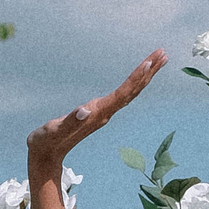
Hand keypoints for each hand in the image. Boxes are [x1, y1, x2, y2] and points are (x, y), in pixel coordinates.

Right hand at [28, 52, 165, 186]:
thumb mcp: (55, 130)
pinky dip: (133, 83)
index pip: (123, 94)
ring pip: (130, 93)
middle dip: (148, 72)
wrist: (45, 156)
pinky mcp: (99, 113)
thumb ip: (70, 121)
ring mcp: (103, 114)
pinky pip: (122, 95)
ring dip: (145, 76)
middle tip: (163, 53)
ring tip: (158, 60)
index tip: (150, 62)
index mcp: (97, 114)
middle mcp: (105, 114)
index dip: (136, 78)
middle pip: (132, 91)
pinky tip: (138, 78)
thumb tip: (85, 110)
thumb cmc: (47, 142)